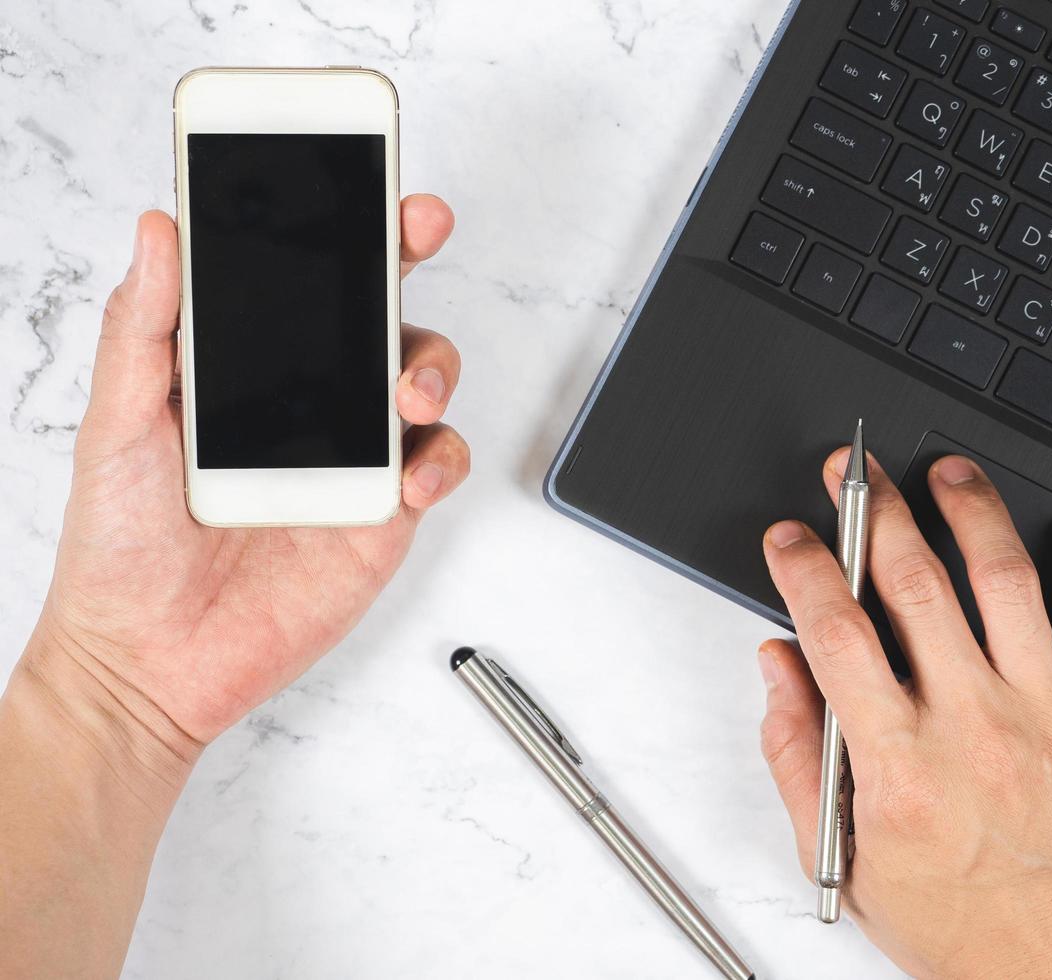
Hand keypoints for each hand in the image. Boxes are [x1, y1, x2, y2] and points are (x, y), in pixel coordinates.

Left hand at [28, 195, 468, 757]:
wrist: (148, 663)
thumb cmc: (121, 547)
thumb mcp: (116, 424)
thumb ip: (145, 329)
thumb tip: (161, 229)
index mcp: (246, 369)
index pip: (303, 280)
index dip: (338, 223)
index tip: (358, 176)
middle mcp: (309, 403)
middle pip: (378, 312)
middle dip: (406, 260)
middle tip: (419, 228)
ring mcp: (352, 457)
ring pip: (422, 381)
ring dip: (431, 368)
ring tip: (406, 392)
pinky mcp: (382, 515)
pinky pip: (435, 466)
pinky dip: (438, 460)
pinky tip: (409, 475)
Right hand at [756, 451, 1051, 978]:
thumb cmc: (960, 930)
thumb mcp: (841, 857)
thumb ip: (797, 756)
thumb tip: (779, 669)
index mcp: (900, 762)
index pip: (835, 632)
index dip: (802, 568)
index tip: (791, 537)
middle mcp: (975, 726)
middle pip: (914, 583)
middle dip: (870, 511)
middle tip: (853, 474)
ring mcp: (1051, 715)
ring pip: (1008, 579)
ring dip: (970, 510)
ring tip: (947, 473)